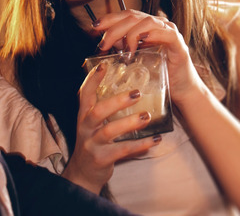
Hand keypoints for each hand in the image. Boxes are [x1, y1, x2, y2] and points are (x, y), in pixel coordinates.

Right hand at [61, 62, 160, 193]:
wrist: (83, 174)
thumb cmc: (93, 144)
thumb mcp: (92, 125)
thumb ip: (103, 109)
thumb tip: (127, 89)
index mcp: (83, 116)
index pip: (85, 94)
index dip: (93, 79)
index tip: (104, 65)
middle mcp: (85, 128)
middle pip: (98, 111)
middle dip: (117, 101)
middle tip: (137, 93)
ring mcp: (92, 144)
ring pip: (109, 131)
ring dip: (130, 122)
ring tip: (147, 116)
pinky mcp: (102, 159)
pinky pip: (123, 150)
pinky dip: (140, 144)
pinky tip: (155, 139)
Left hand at [92, 9, 205, 107]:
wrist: (180, 90)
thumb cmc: (159, 75)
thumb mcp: (135, 60)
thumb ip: (122, 49)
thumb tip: (102, 45)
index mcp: (147, 26)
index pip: (126, 15)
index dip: (109, 19)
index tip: (94, 27)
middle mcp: (158, 25)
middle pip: (132, 16)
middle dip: (114, 28)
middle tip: (103, 44)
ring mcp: (169, 32)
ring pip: (146, 21)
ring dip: (130, 34)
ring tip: (122, 50)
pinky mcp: (178, 43)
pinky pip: (165, 33)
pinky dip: (151, 36)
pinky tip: (140, 45)